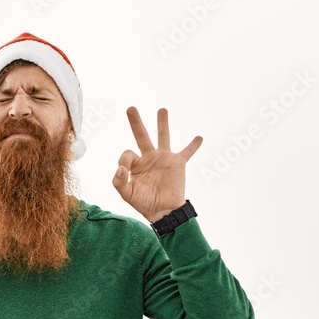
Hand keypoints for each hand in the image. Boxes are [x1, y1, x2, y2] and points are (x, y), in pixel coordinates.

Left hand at [112, 107, 201, 222]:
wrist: (163, 211)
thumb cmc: (144, 203)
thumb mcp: (126, 194)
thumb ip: (118, 181)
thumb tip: (120, 169)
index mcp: (136, 164)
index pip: (127, 153)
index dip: (124, 160)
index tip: (125, 170)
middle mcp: (149, 158)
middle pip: (141, 136)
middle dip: (135, 122)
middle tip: (130, 108)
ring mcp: (164, 159)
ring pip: (163, 136)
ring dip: (162, 123)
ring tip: (162, 109)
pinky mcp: (178, 163)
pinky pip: (187, 152)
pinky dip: (193, 145)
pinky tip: (199, 137)